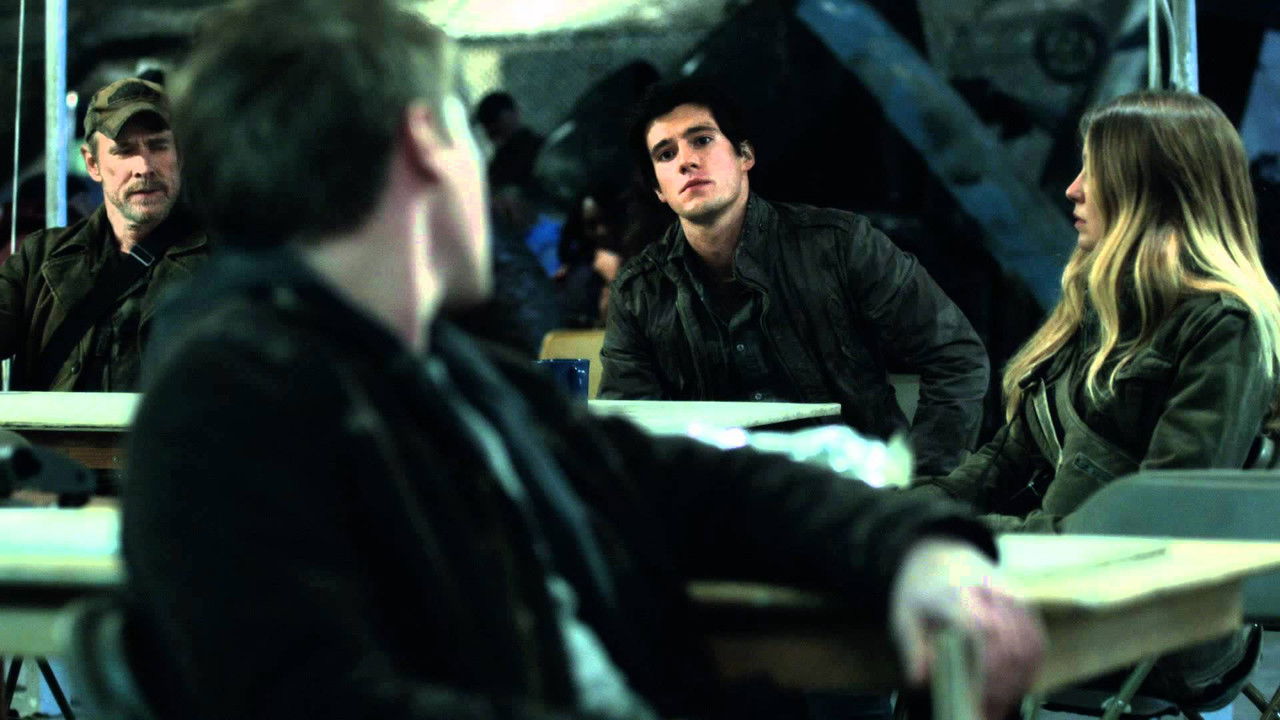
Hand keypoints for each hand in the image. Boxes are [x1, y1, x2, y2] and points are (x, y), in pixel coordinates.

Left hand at [889, 539, 1043, 719]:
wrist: (940, 553)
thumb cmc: (921, 589)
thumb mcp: (904, 615)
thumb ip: (912, 649)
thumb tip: (920, 681)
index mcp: (955, 594)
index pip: (984, 630)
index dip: (989, 668)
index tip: (980, 698)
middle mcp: (989, 591)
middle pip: (1012, 643)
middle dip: (1004, 685)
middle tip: (988, 711)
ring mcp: (1011, 594)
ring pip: (1030, 643)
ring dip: (1020, 680)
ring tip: (1001, 704)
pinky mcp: (1025, 602)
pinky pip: (1038, 638)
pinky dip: (1031, 667)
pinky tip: (1016, 685)